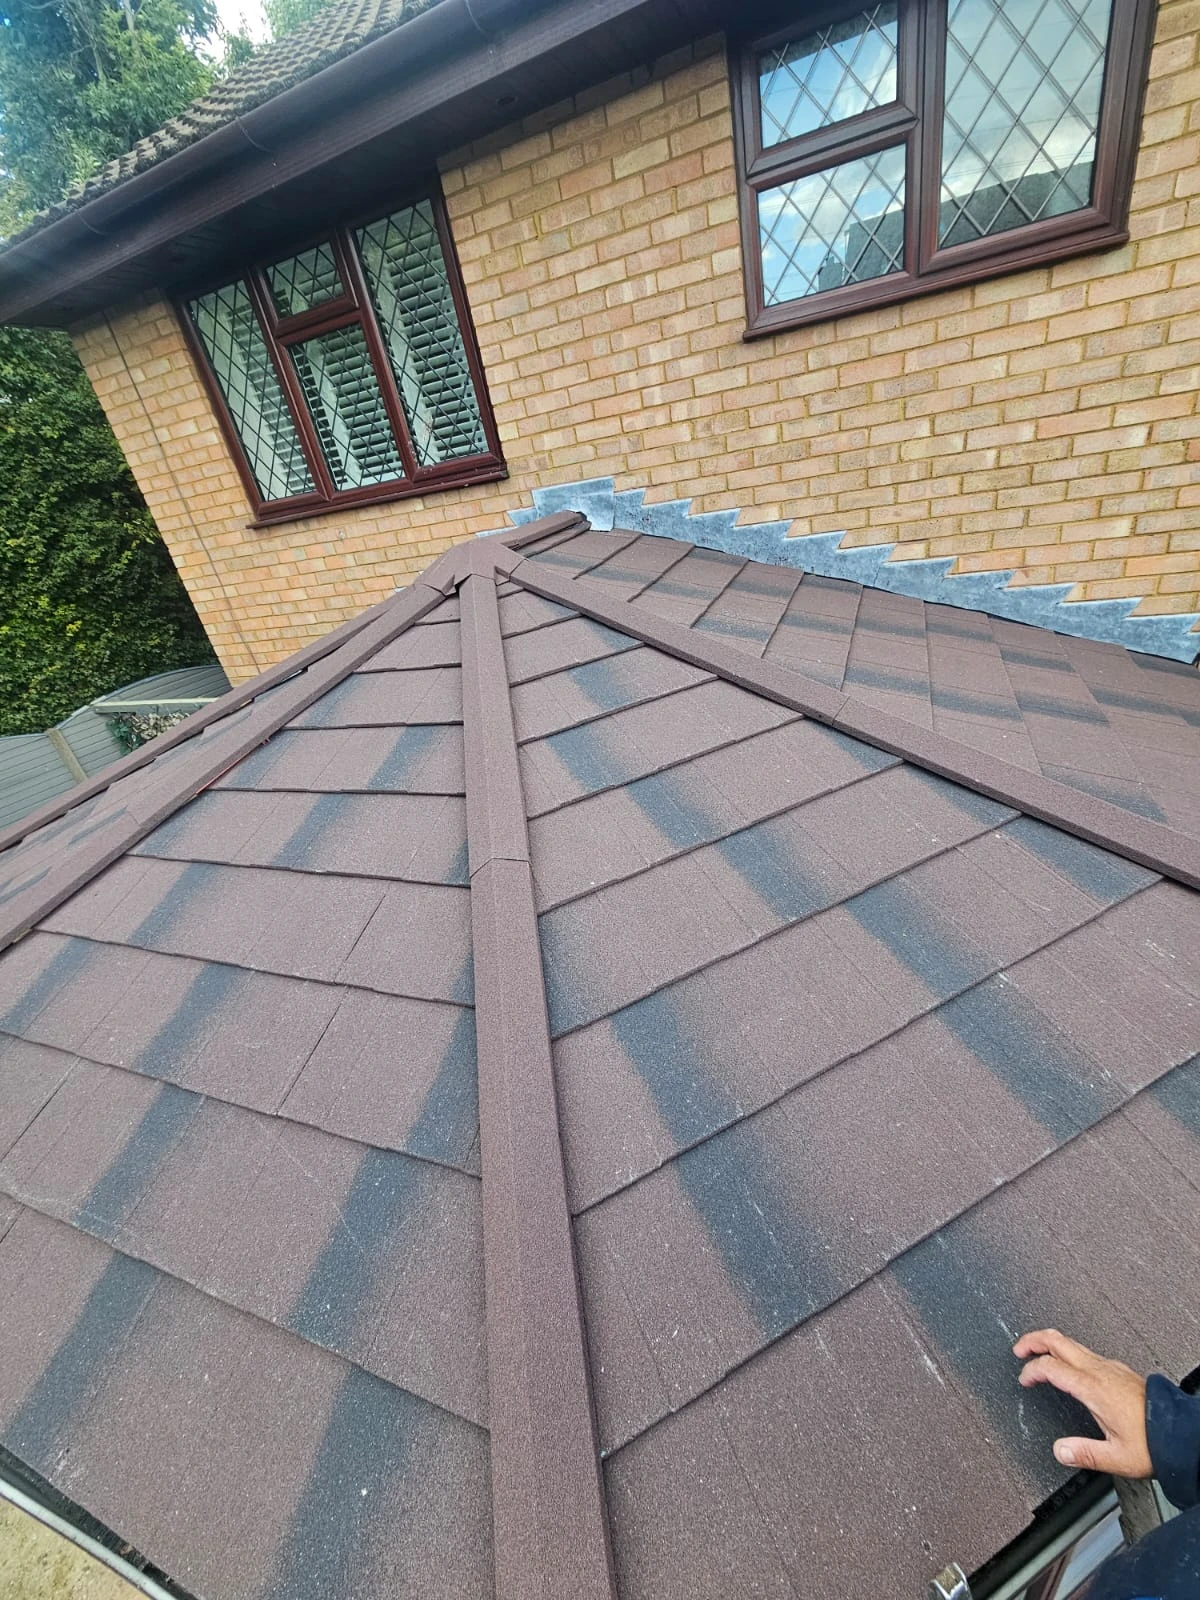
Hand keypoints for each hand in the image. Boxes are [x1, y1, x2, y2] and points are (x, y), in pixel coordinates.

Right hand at [1013, 1328, 1151, 1478]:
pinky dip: (1067, 1352)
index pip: (1051, 1367)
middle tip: (1019, 1349)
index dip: (1032, 1371)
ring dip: (1050, 1343)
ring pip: (1073, 1343)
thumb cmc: (1153, 1443)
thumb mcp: (1116, 1457)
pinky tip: (1069, 1365)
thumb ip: (1084, 1453)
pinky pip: (1086, 1352)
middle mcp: (1101, 1372)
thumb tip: (1059, 1450)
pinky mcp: (1119, 1370)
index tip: (1024, 1380)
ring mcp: (1111, 1368)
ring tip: (1037, 1352)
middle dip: (1033, 1340)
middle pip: (1059, 1340)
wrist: (1182, 1433)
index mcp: (1094, 1388)